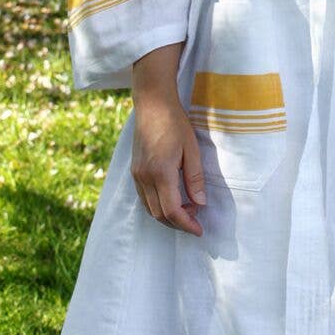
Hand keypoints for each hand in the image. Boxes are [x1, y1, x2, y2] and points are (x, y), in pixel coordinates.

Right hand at [130, 43, 206, 235]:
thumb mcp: (192, 149)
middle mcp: (145, 177)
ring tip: (188, 210)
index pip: (172, 211)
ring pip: (150, 209)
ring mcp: (136, 175)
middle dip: (178, 223)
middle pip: (159, 214)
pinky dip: (158, 206)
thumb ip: (195, 178)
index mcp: (161, 172)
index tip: (200, 230)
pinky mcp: (134, 171)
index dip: (187, 225)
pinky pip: (144, 198)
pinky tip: (172, 199)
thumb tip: (200, 204)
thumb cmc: (175, 123)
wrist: (152, 104)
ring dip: (168, 216)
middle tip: (196, 220)